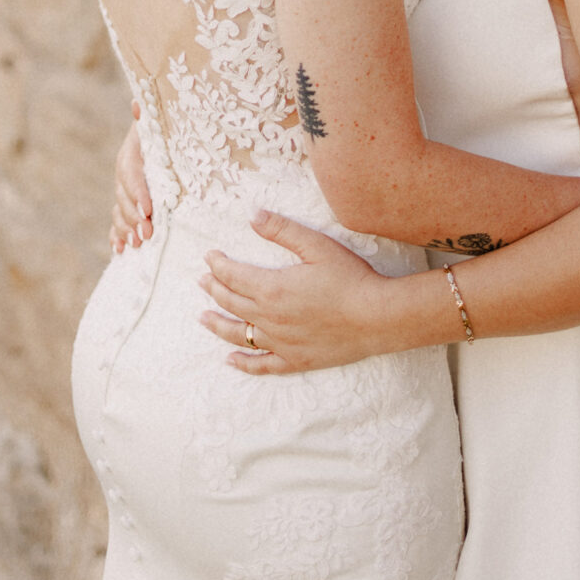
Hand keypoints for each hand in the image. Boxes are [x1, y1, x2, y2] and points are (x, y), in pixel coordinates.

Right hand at [112, 114, 152, 253]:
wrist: (165, 138)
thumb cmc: (167, 130)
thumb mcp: (161, 123)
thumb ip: (150, 117)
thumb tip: (138, 105)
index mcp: (132, 151)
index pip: (130, 172)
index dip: (137, 191)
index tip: (149, 208)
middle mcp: (125, 172)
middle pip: (123, 196)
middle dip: (134, 216)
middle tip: (148, 232)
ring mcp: (124, 190)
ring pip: (118, 211)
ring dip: (125, 229)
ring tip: (137, 244)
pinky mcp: (128, 205)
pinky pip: (117, 222)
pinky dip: (117, 236)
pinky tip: (119, 250)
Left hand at [199, 210, 385, 371]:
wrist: (376, 317)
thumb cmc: (349, 277)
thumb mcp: (315, 245)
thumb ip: (281, 230)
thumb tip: (252, 215)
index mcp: (272, 288)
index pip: (233, 275)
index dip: (218, 265)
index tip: (209, 256)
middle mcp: (270, 318)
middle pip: (232, 302)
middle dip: (214, 288)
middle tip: (202, 279)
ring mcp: (281, 342)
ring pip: (240, 334)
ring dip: (218, 324)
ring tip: (203, 317)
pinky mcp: (296, 360)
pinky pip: (262, 364)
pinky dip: (243, 363)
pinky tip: (230, 360)